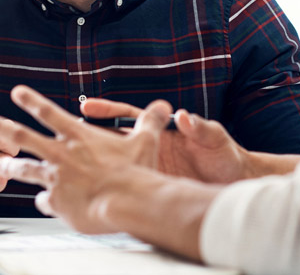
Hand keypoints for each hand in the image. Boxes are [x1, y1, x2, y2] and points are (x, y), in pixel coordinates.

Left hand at [0, 85, 172, 232]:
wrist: (129, 201)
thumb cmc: (136, 173)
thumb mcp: (145, 141)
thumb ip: (150, 122)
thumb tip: (164, 106)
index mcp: (79, 137)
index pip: (49, 113)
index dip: (32, 100)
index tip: (17, 92)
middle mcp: (62, 154)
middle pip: (23, 137)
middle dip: (1, 128)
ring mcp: (57, 178)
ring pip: (25, 170)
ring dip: (10, 168)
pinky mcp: (58, 202)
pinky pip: (45, 202)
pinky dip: (44, 203)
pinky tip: (43, 205)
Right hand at [81, 98, 252, 182]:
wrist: (234, 182)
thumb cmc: (225, 156)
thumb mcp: (215, 138)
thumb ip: (200, 127)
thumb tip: (185, 117)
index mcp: (161, 131)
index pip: (127, 117)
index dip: (106, 111)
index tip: (87, 107)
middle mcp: (150, 148)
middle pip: (112, 140)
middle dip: (87, 137)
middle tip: (64, 134)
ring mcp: (149, 167)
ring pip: (114, 164)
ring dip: (93, 164)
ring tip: (67, 165)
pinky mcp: (152, 186)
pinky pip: (127, 187)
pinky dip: (110, 189)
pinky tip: (93, 193)